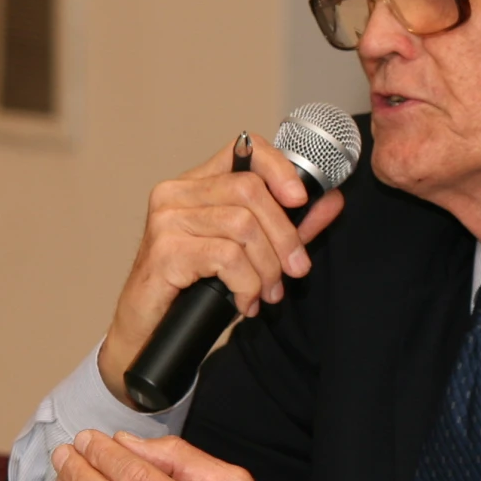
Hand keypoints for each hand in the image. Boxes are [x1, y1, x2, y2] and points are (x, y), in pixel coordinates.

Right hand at [96, 134, 345, 404]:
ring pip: (242, 226)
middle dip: (285, 236)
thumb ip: (290, 224)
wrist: (150, 330)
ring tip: (267, 292)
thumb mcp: (251, 252)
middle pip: (251, 192)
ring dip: (267, 266)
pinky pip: (227, 258)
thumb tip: (331, 200)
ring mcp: (166, 220)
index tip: (301, 200)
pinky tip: (244, 301)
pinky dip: (247, 284)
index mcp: (197, 184)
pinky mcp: (164, 251)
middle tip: (296, 270)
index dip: (280, 168)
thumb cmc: (196, 287)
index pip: (244, 150)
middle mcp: (176, 194)